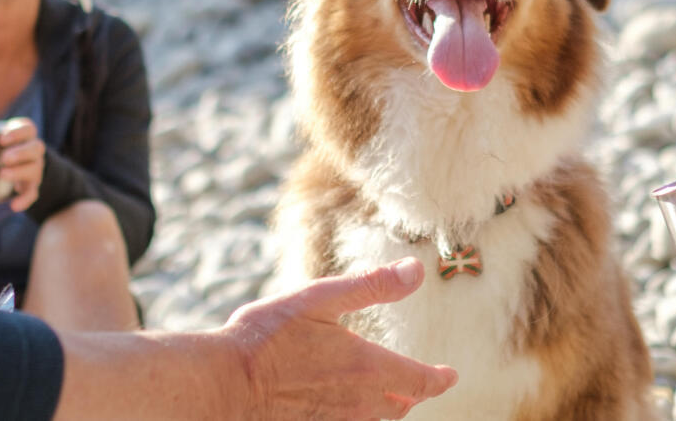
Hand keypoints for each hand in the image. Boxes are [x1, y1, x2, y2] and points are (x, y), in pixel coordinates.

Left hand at [0, 117, 44, 211]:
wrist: (11, 167)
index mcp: (23, 135)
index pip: (28, 129)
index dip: (18, 133)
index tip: (2, 139)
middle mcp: (32, 150)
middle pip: (36, 148)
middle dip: (21, 153)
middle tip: (3, 159)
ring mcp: (34, 169)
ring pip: (35, 169)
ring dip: (20, 172)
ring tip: (2, 175)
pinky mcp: (31, 186)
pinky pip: (33, 193)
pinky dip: (25, 199)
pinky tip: (14, 206)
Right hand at [222, 258, 456, 419]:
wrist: (226, 384)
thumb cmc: (268, 336)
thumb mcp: (321, 298)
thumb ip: (372, 286)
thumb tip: (416, 270)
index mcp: (368, 366)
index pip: (420, 380)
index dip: (438, 378)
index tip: (449, 375)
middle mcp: (359, 403)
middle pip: (400, 406)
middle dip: (412, 394)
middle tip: (418, 386)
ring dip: (385, 410)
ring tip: (387, 400)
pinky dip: (357, 420)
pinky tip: (344, 410)